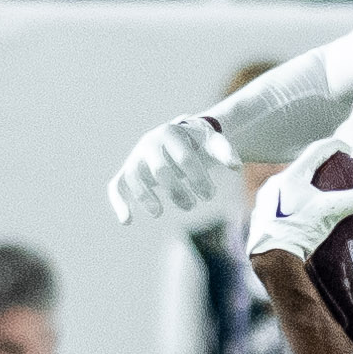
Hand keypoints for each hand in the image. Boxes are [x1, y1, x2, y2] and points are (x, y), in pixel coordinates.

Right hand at [107, 112, 240, 221]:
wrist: (178, 137)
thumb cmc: (198, 143)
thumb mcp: (213, 142)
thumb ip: (225, 151)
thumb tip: (236, 165)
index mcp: (171, 133)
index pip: (184, 158)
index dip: (198, 178)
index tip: (211, 195)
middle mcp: (149, 143)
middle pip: (160, 170)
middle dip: (176, 190)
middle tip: (193, 205)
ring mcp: (136, 157)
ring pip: (134, 177)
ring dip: (145, 197)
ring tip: (159, 213)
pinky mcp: (127, 171)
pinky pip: (116, 185)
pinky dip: (118, 202)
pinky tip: (126, 221)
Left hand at [246, 139, 352, 261]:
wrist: (273, 258)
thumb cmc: (298, 230)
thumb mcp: (330, 212)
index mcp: (291, 177)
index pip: (317, 150)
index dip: (337, 146)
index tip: (351, 151)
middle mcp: (275, 184)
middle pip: (304, 167)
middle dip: (323, 168)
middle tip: (339, 173)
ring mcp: (267, 201)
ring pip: (292, 185)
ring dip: (308, 186)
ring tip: (323, 195)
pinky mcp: (264, 217)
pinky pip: (283, 202)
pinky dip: (297, 202)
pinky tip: (305, 213)